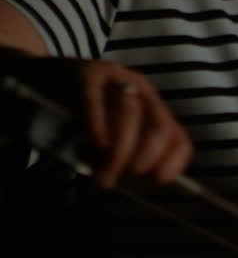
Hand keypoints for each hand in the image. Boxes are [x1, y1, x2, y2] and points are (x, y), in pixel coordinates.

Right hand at [74, 60, 191, 187]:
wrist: (37, 77)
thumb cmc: (75, 114)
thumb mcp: (109, 135)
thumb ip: (125, 156)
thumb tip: (136, 185)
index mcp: (154, 110)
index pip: (179, 141)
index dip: (168, 167)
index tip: (147, 184)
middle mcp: (141, 91)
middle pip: (158, 129)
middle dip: (142, 162)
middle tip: (120, 182)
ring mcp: (116, 78)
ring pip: (129, 115)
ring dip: (118, 153)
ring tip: (101, 177)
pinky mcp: (85, 73)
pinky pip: (94, 99)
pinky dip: (98, 126)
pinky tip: (95, 145)